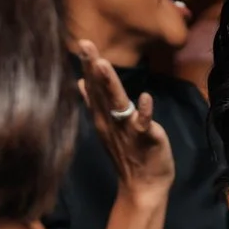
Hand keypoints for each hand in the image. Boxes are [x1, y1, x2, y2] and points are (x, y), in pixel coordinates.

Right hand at [76, 40, 173, 199]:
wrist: (143, 186)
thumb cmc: (128, 153)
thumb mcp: (107, 126)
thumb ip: (96, 103)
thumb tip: (81, 82)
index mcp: (103, 117)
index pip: (93, 86)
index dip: (88, 64)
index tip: (81, 42)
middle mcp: (111, 121)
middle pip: (100, 90)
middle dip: (92, 66)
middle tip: (84, 43)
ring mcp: (127, 130)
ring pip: (117, 103)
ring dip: (109, 84)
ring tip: (102, 63)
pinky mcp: (146, 138)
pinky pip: (144, 124)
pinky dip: (145, 112)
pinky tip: (146, 98)